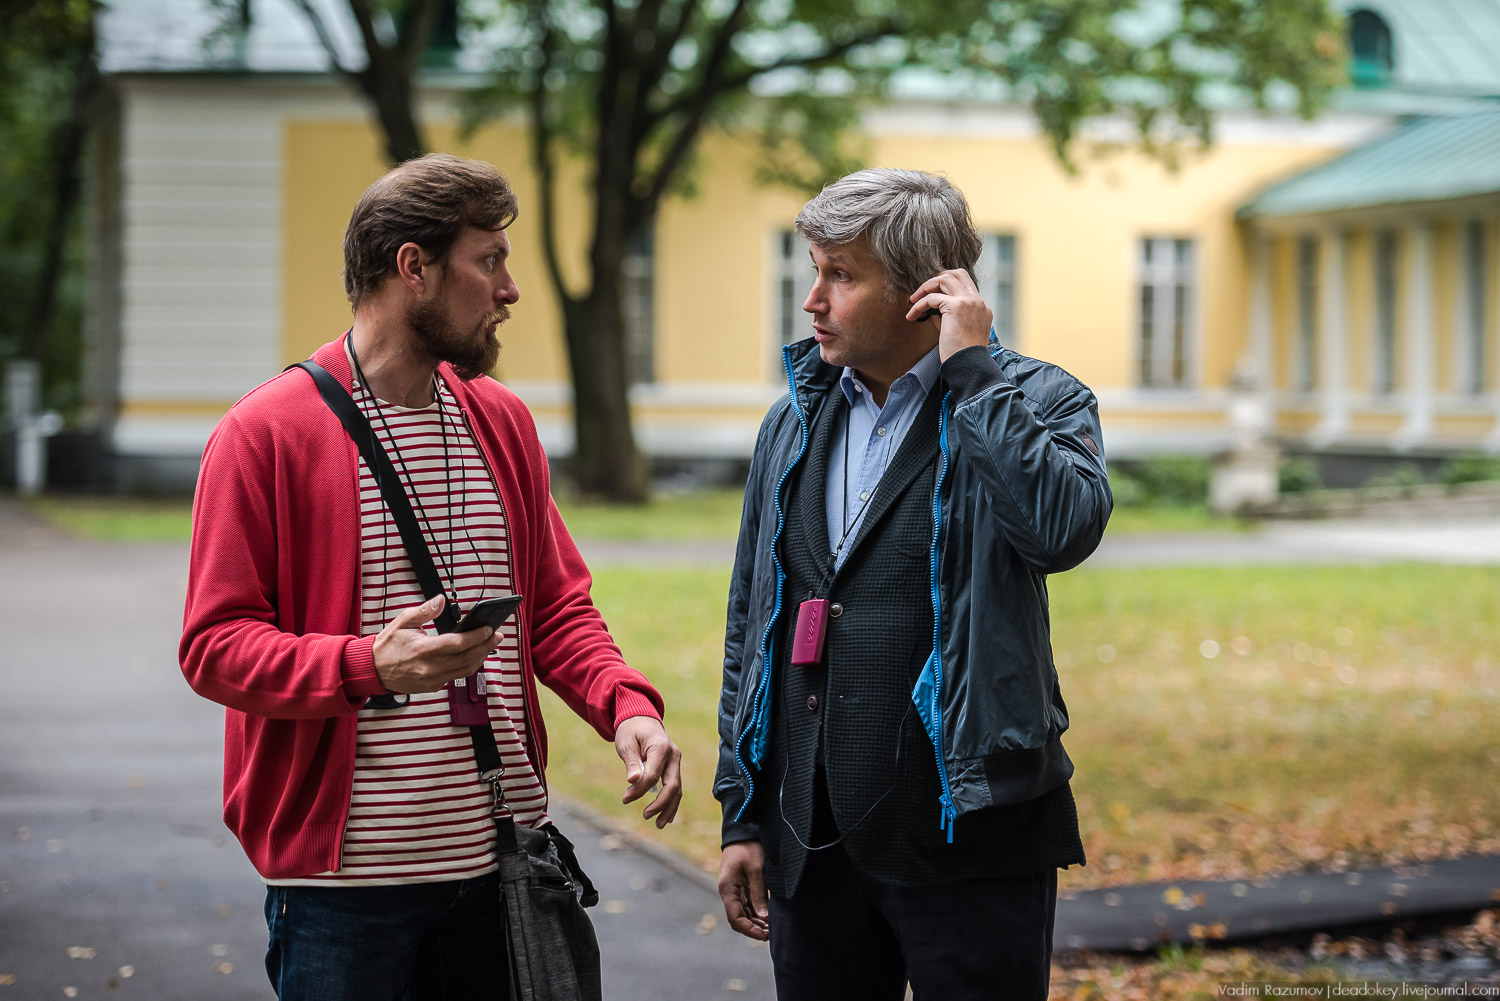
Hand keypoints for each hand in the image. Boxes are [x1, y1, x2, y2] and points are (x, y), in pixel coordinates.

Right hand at [372, 594, 500, 693]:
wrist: (373, 669)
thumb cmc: (388, 645)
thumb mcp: (403, 621)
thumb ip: (425, 610)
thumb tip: (441, 600)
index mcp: (423, 650)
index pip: (458, 643)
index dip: (477, 636)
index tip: (490, 628)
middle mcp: (429, 668)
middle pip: (467, 659)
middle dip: (486, 646)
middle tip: (498, 636)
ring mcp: (431, 680)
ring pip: (465, 670)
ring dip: (481, 657)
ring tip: (490, 645)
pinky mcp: (432, 686)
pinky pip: (456, 677)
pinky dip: (468, 666)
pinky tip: (474, 656)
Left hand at [614, 716, 682, 828]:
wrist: (642, 719)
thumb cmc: (631, 731)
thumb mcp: (626, 743)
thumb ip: (631, 762)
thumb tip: (632, 781)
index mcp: (661, 747)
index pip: (653, 775)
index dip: (639, 790)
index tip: (624, 799)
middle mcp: (673, 755)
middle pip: (672, 785)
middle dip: (660, 804)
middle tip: (645, 816)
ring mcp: (676, 762)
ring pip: (677, 789)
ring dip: (669, 808)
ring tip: (659, 825)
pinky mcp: (674, 768)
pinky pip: (676, 787)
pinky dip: (672, 802)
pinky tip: (667, 817)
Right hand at [717, 840, 767, 940]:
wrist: (743, 833)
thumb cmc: (748, 847)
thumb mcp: (756, 869)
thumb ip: (759, 893)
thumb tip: (763, 917)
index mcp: (728, 888)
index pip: (735, 917)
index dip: (749, 929)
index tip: (764, 935)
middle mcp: (728, 892)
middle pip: (738, 919)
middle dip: (753, 929)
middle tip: (771, 934)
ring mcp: (734, 891)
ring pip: (743, 914)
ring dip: (755, 923)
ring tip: (772, 929)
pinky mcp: (740, 888)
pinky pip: (746, 906)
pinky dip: (756, 914)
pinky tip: (767, 919)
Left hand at [907, 268, 992, 361]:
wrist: (969, 365)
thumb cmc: (962, 355)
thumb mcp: (958, 331)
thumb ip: (948, 317)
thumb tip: (932, 310)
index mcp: (982, 307)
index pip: (965, 284)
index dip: (947, 285)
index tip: (933, 294)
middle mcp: (977, 301)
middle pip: (957, 273)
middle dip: (936, 279)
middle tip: (922, 291)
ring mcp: (968, 301)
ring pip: (944, 279)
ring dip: (926, 287)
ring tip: (913, 300)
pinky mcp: (956, 306)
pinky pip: (931, 298)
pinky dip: (919, 305)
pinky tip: (912, 315)